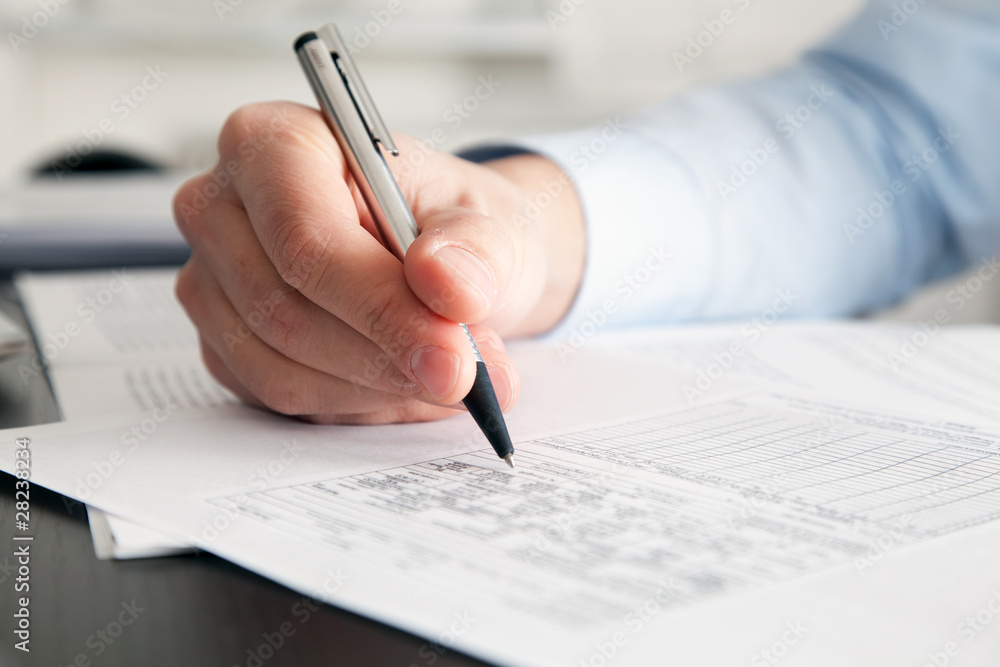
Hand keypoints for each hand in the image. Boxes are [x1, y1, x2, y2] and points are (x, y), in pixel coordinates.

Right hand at [173, 101, 584, 423]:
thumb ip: (476, 249)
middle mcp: (224, 208)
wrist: (446, 264)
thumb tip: (447, 283)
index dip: (381, 307)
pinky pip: (281, 397)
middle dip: (389, 358)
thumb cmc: (452, 228)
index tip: (453, 356)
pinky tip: (406, 383)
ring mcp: (214, 280)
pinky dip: (359, 404)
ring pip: (284, 368)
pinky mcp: (223, 342)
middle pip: (287, 312)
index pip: (306, 238)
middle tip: (470, 376)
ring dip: (379, 388)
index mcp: (273, 144)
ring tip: (451, 372)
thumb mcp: (491, 221)